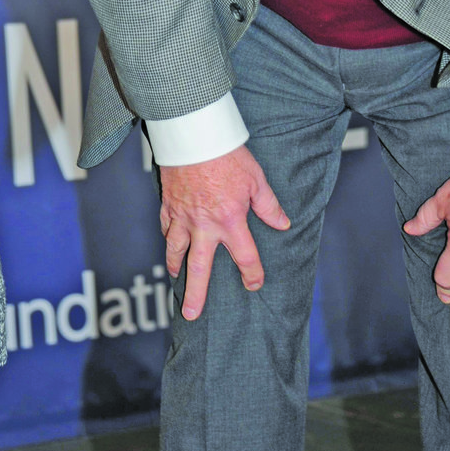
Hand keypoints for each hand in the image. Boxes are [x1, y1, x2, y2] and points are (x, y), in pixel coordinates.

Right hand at [159, 144, 289, 320]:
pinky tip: (170, 244)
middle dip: (196, 294)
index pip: (244, 257)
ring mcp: (183, 217)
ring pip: (176, 251)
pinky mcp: (168, 205)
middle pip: (199, 268)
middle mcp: (204, 226)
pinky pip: (166, 229)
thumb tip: (283, 224)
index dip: (252, 274)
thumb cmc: (227, 155)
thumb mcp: (256, 179)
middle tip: (191, 314)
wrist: (193, 136)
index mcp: (230, 221)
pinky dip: (168, 239)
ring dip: (176, 268)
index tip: (254, 284)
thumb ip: (269, 205)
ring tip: (176, 279)